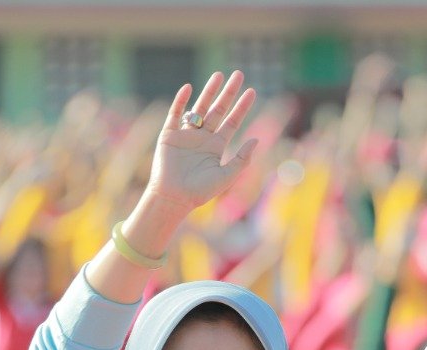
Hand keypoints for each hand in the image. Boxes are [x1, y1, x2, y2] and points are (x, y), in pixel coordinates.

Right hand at [142, 71, 257, 215]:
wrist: (173, 198)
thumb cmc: (200, 192)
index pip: (232, 122)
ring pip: (199, 108)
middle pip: (218, 110)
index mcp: (216, 146)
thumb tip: (256, 139)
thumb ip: (242, 159)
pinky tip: (188, 88)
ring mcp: (186, 135)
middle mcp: (202, 137)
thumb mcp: (226, 176)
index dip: (242, 107)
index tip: (251, 91)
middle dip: (228, 93)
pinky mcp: (169, 135)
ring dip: (209, 92)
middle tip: (238, 75)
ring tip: (218, 75)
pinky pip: (175, 114)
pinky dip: (180, 101)